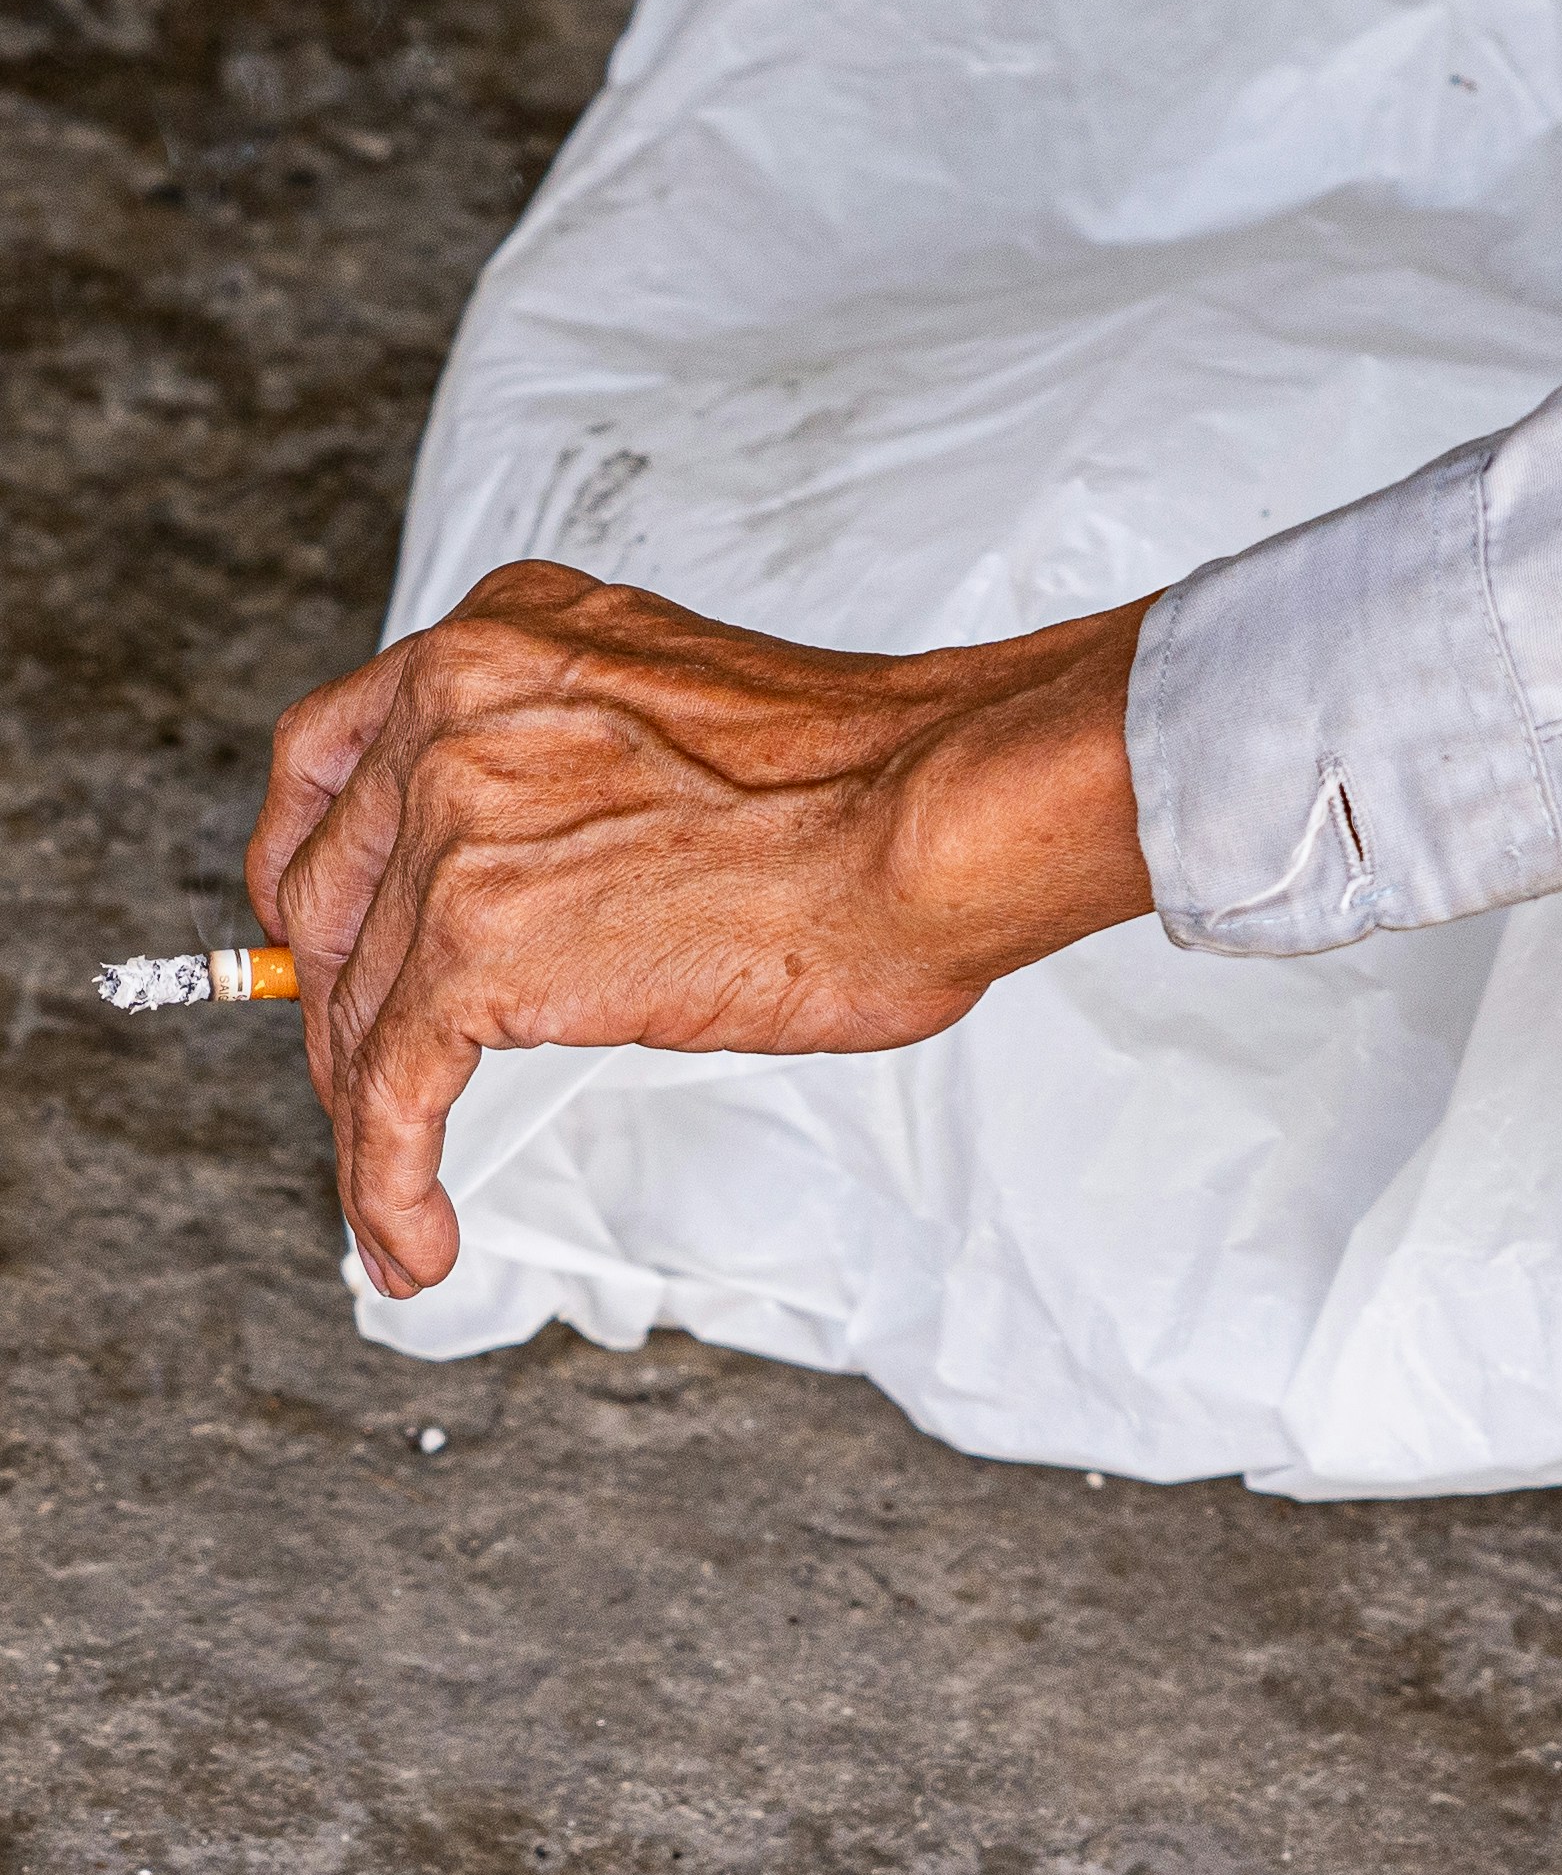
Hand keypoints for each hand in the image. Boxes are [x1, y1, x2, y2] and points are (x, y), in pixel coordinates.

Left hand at [246, 564, 1156, 1300]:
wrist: (935, 819)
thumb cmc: (876, 778)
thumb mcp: (682, 711)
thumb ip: (586, 757)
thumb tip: (563, 871)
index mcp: (506, 637)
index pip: (332, 753)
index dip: (312, 857)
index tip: (321, 921)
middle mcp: (453, 715)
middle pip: (329, 889)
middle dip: (348, 1000)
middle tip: (384, 1076)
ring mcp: (454, 834)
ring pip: (356, 1006)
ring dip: (372, 1114)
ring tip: (405, 1190)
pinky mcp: (477, 957)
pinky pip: (390, 1096)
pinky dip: (386, 1184)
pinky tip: (417, 1238)